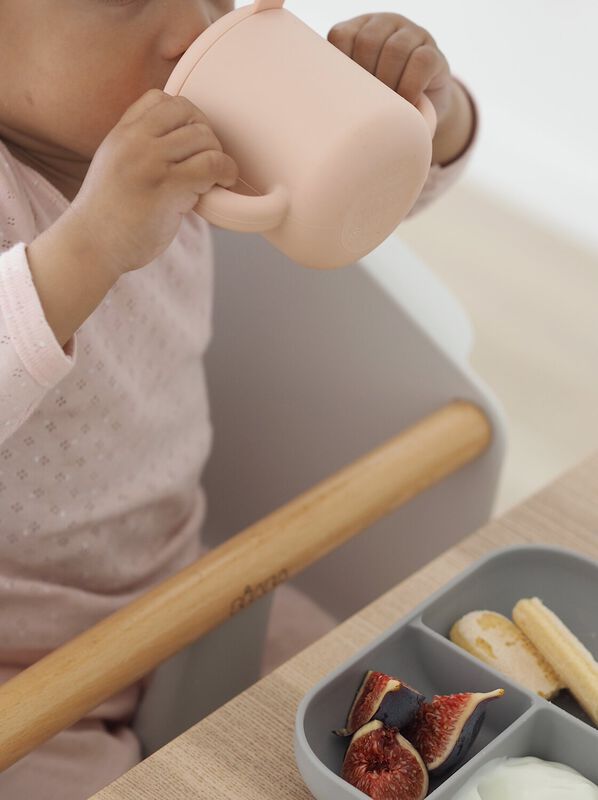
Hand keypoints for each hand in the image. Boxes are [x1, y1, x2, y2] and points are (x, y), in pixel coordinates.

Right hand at [68, 89, 238, 276]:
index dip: (185, 116)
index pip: (160, 99)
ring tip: (213, 178)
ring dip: (218, 156)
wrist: (92, 245)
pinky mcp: (168, 187)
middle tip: (207, 162)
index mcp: (121, 133)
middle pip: (188, 113)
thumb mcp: (115, 166)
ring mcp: (151, 161)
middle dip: (206, 135)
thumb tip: (182, 142)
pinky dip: (226, 172)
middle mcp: (135, 141)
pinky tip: (223, 184)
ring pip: (204, 137)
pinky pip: (212, 165)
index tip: (190, 143)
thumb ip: (138, 148)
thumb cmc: (108, 216)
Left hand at [327, 13, 473, 164]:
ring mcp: (413, 35)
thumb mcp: (358, 91)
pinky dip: (411, 86)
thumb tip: (312, 111)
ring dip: (388, 83)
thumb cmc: (381, 104)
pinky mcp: (436, 53)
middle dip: (366, 77)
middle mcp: (386, 25)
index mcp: (360, 30)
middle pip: (368, 41)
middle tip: (367, 106)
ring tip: (387, 107)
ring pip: (395, 48)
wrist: (423, 112)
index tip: (344, 94)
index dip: (340, 64)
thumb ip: (340, 88)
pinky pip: (422, 61)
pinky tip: (406, 103)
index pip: (342, 35)